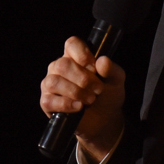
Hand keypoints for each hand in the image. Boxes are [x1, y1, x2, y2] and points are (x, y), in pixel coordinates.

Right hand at [39, 35, 126, 162]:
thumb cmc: (107, 95)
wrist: (104, 119)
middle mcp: (59, 67)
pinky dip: (66, 104)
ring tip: (90, 100)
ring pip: (54, 82)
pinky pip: (49, 100)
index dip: (82, 54)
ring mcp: (50, 84)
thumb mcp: (116, 81)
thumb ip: (112, 70)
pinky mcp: (47, 102)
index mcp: (74, 56)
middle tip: (98, 89)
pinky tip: (79, 107)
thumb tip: (102, 61)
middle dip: (83, 79)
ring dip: (75, 92)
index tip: (94, 67)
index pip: (71, 44)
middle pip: (62, 64)